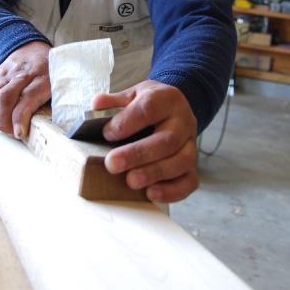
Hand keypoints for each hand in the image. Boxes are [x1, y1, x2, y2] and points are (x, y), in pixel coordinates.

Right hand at [0, 41, 51, 138]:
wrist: (31, 48)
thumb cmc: (49, 71)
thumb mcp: (59, 82)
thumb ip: (57, 100)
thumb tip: (54, 125)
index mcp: (43, 76)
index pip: (28, 97)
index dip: (20, 117)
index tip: (19, 132)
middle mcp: (23, 74)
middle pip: (6, 98)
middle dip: (4, 121)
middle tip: (12, 133)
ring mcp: (7, 74)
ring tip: (3, 129)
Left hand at [93, 81, 198, 203]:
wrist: (172, 109)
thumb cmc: (149, 105)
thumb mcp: (132, 95)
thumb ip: (113, 101)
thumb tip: (97, 105)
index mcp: (168, 98)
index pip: (150, 108)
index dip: (127, 122)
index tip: (107, 134)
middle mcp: (184, 121)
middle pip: (168, 139)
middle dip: (138, 154)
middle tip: (112, 164)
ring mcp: (191, 144)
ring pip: (182, 161)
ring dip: (154, 173)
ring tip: (130, 182)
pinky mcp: (193, 166)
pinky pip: (190, 181)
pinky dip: (172, 191)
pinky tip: (151, 193)